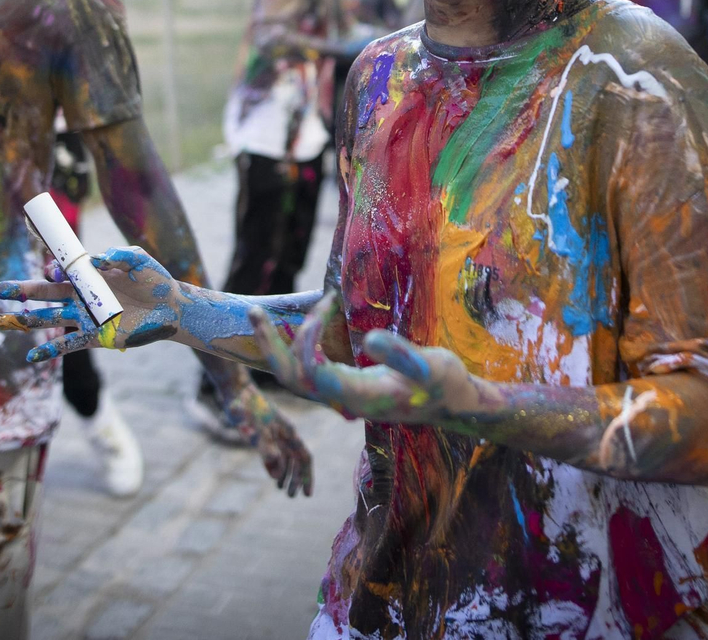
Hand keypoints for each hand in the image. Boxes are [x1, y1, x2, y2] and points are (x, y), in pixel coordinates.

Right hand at [0, 246, 182, 360]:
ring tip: (7, 321)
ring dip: (30, 320)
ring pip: (51, 318)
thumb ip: (118, 255)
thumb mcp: (138, 260)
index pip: (61, 269)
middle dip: (22, 290)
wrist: (170, 308)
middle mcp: (83, 295)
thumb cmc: (154, 280)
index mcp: (90, 274)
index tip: (52, 268)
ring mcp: (87, 316)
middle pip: (46, 292)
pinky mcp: (96, 336)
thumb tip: (97, 259)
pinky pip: (68, 344)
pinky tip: (32, 356)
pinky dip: (50, 349)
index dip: (51, 267)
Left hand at [218, 382, 312, 496]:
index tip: (306, 495)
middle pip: (297, 460)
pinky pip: (276, 453)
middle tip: (290, 496)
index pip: (304, 458)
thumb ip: (266, 450)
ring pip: (287, 458)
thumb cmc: (247, 409)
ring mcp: (276, 433)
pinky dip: (276, 466)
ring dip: (286, 474)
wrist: (236, 391)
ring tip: (282, 490)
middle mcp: (285, 433)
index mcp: (289, 432)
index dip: (307, 477)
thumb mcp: (255, 430)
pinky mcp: (264, 433)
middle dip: (296, 479)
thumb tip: (275, 473)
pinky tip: (272, 476)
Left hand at [249, 294, 479, 425]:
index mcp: (359, 397)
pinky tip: (290, 328)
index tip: (327, 302)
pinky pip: (307, 372)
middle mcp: (343, 400)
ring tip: (259, 316)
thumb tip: (370, 339)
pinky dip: (293, 349)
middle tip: (252, 311)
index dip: (310, 337)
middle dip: (269, 345)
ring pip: (295, 378)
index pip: (313, 370)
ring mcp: (342, 396)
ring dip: (276, 347)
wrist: (454, 404)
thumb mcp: (430, 366)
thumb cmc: (445, 384)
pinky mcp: (345, 388)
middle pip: (291, 379)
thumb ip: (401, 355)